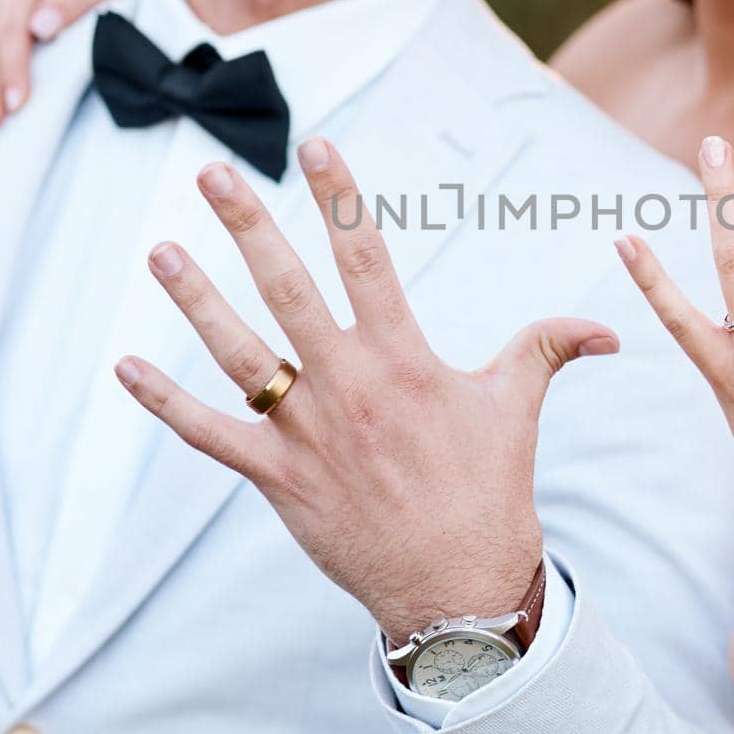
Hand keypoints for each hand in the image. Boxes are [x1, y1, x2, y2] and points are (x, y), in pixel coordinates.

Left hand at [113, 139, 618, 642]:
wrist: (457, 587)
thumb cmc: (490, 491)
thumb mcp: (517, 408)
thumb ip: (548, 349)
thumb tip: (609, 328)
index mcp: (406, 358)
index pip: (367, 257)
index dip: (341, 195)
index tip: (315, 145)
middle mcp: (350, 386)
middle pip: (288, 289)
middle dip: (249, 225)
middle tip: (211, 174)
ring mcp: (308, 433)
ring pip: (239, 353)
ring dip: (195, 300)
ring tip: (160, 250)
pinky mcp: (278, 478)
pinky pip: (211, 435)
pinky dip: (166, 403)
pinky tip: (124, 368)